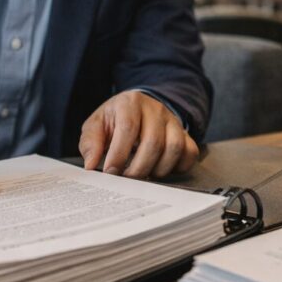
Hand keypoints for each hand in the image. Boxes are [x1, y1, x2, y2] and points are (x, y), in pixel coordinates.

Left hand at [79, 91, 197, 178]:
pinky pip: (190, 152)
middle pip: (153, 142)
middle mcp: (156, 109)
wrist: (136, 109)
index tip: (111, 172)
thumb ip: (91, 143)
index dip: (119, 154)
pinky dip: (178, 167)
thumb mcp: (95, 126)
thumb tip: (91, 164)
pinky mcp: (185, 133)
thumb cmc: (113, 121)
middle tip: (127, 179)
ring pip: (175, 148)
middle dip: (138, 168)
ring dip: (159, 169)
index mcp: (130, 102)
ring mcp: (173, 121)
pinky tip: (160, 169)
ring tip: (144, 175)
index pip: (128, 128)